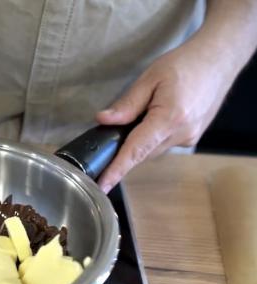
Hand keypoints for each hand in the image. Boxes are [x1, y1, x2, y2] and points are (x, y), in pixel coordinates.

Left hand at [95, 41, 235, 192]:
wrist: (218, 60)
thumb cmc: (185, 64)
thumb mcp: (149, 78)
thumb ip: (127, 104)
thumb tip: (104, 121)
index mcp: (169, 118)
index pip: (136, 151)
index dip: (117, 169)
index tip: (103, 185)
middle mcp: (182, 134)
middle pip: (142, 153)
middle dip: (124, 147)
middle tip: (112, 131)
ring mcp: (189, 138)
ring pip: (152, 150)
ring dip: (139, 140)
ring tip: (142, 114)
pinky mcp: (192, 137)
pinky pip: (163, 144)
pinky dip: (152, 136)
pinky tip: (154, 117)